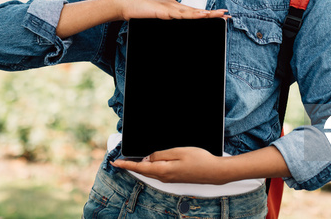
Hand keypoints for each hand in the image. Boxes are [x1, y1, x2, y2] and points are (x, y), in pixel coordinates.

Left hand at [111, 147, 229, 183]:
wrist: (214, 171)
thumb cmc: (199, 160)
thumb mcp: (178, 152)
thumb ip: (160, 154)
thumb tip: (147, 158)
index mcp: (163, 170)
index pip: (140, 168)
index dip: (126, 165)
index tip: (115, 163)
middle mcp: (164, 177)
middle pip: (143, 171)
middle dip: (130, 165)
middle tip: (119, 161)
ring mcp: (170, 178)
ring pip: (150, 171)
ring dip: (140, 166)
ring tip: (131, 160)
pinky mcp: (174, 177)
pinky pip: (157, 172)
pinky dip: (149, 167)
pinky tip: (149, 162)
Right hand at [116, 0, 227, 20]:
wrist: (126, 5)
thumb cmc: (140, 14)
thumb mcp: (157, 19)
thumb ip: (166, 21)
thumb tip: (174, 26)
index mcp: (175, 9)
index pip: (195, 12)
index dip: (209, 14)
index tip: (221, 16)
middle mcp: (175, 6)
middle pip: (197, 11)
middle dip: (213, 13)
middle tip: (227, 15)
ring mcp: (170, 7)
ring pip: (191, 12)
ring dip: (205, 13)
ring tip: (218, 15)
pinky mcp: (163, 11)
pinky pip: (180, 14)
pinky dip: (191, 15)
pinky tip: (200, 15)